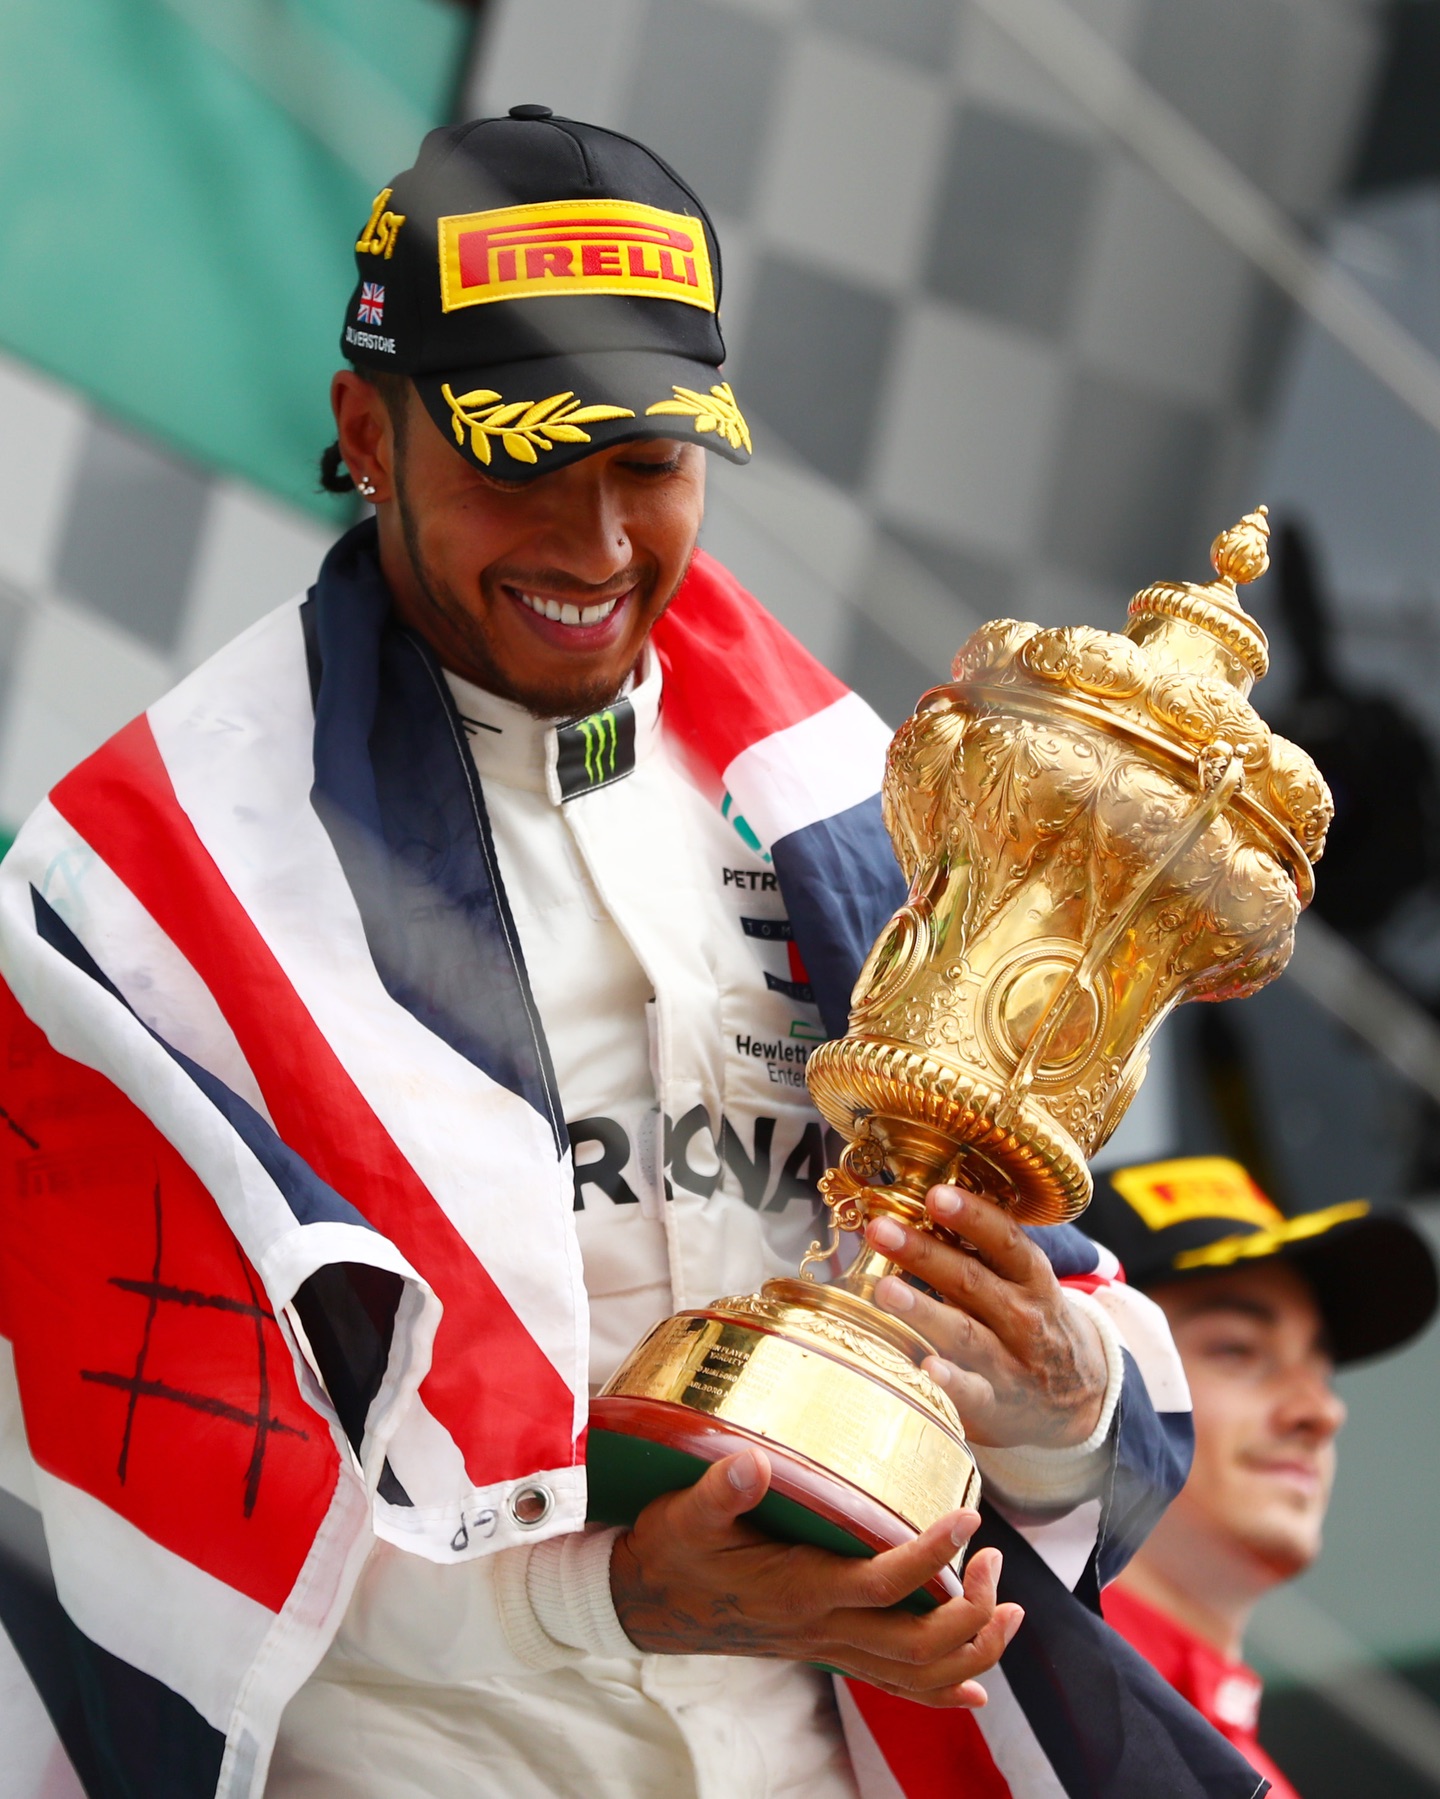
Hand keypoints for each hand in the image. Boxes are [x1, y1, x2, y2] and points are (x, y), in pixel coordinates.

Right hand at [610, 1447, 1021, 1705]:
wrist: (644, 1601)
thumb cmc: (671, 1549)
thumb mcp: (686, 1512)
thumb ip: (722, 1489)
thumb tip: (753, 1460)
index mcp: (797, 1591)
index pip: (881, 1585)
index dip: (931, 1555)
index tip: (968, 1517)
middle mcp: (820, 1630)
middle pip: (918, 1646)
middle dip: (973, 1611)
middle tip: (994, 1560)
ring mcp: (826, 1647)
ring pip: (917, 1674)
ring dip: (974, 1649)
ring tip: (1009, 1606)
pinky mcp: (825, 1650)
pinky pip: (895, 1688)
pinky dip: (942, 1691)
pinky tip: (975, 1687)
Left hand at [867, 1185, 1108, 1448]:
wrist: (1082, 1396)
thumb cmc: (1034, 1322)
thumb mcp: (1025, 1282)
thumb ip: (982, 1252)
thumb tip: (919, 1205)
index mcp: (1031, 1278)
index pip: (1004, 1240)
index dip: (972, 1215)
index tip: (935, 1194)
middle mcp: (1023, 1316)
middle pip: (970, 1280)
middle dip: (923, 1253)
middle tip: (881, 1230)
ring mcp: (1010, 1362)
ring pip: (964, 1332)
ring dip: (923, 1310)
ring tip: (884, 1290)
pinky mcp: (997, 1404)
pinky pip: (973, 1393)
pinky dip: (952, 1382)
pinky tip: (926, 1369)